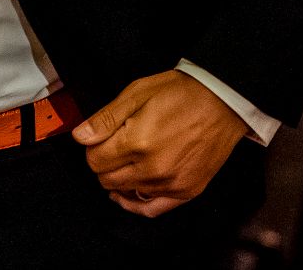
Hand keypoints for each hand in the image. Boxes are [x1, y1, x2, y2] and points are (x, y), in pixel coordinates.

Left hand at [71, 71, 247, 216]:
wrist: (222, 102)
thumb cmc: (182, 94)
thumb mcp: (136, 94)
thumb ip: (105, 119)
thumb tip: (81, 136)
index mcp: (138, 142)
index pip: (95, 160)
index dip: (92, 148)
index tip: (99, 140)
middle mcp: (154, 168)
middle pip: (107, 179)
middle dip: (103, 164)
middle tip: (111, 148)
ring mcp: (172, 183)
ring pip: (127, 193)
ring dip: (120, 179)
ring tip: (124, 162)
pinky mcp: (188, 191)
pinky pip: (153, 209)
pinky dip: (137, 203)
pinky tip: (128, 194)